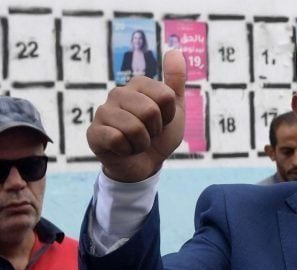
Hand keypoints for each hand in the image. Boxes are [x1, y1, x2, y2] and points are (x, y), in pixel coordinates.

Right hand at [87, 50, 185, 181]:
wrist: (145, 164)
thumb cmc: (159, 135)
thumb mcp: (175, 109)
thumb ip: (175, 82)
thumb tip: (174, 50)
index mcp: (138, 85)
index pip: (166, 96)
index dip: (169, 115)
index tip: (162, 120)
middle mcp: (118, 93)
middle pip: (150, 111)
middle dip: (155, 130)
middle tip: (148, 133)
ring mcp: (103, 112)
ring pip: (134, 128)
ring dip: (142, 142)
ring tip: (136, 142)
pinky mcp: (93, 132)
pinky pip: (117, 139)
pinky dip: (127, 150)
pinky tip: (123, 149)